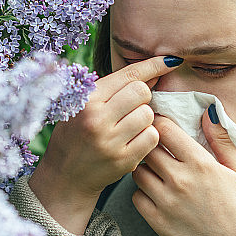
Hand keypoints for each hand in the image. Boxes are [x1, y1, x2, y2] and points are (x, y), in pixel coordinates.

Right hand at [29, 56, 181, 234]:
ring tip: (129, 126)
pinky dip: (148, 137)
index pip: (128, 75)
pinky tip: (134, 141)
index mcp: (86, 100)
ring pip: (148, 115)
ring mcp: (110, 141)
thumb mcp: (84, 106)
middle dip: (143, 97)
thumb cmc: (76, 134)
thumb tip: (156, 72)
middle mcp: (97, 118)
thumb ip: (115, 89)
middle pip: (142, 92)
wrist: (65, 175)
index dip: (153, 65)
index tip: (171, 60)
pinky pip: (152, 137)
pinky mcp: (123, 160)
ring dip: (145, 119)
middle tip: (131, 108)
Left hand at [131, 108, 235, 235]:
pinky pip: (136, 197)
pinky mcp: (156, 221)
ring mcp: (165, 201)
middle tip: (156, 148)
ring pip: (137, 172)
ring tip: (156, 172)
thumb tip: (208, 112)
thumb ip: (222, 141)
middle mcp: (179, 180)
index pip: (165, 129)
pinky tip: (156, 194)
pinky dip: (142, 193)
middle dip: (149, 145)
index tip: (160, 125)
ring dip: (144, 168)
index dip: (159, 123)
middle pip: (147, 148)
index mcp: (200, 164)